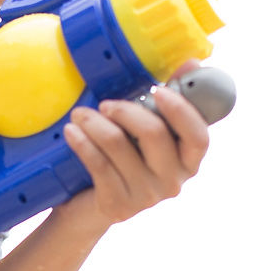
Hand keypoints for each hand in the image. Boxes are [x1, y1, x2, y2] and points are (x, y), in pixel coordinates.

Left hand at [57, 62, 210, 232]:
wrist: (88, 208)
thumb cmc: (123, 161)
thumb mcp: (145, 131)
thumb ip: (168, 101)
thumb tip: (191, 62)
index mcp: (188, 161)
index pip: (198, 136)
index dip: (181, 111)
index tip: (158, 90)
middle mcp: (173, 182)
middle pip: (154, 134)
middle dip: (126, 111)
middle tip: (105, 103)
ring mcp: (146, 197)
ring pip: (119, 146)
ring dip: (94, 123)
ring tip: (79, 115)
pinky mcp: (118, 205)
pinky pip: (98, 164)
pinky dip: (82, 143)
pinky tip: (72, 132)